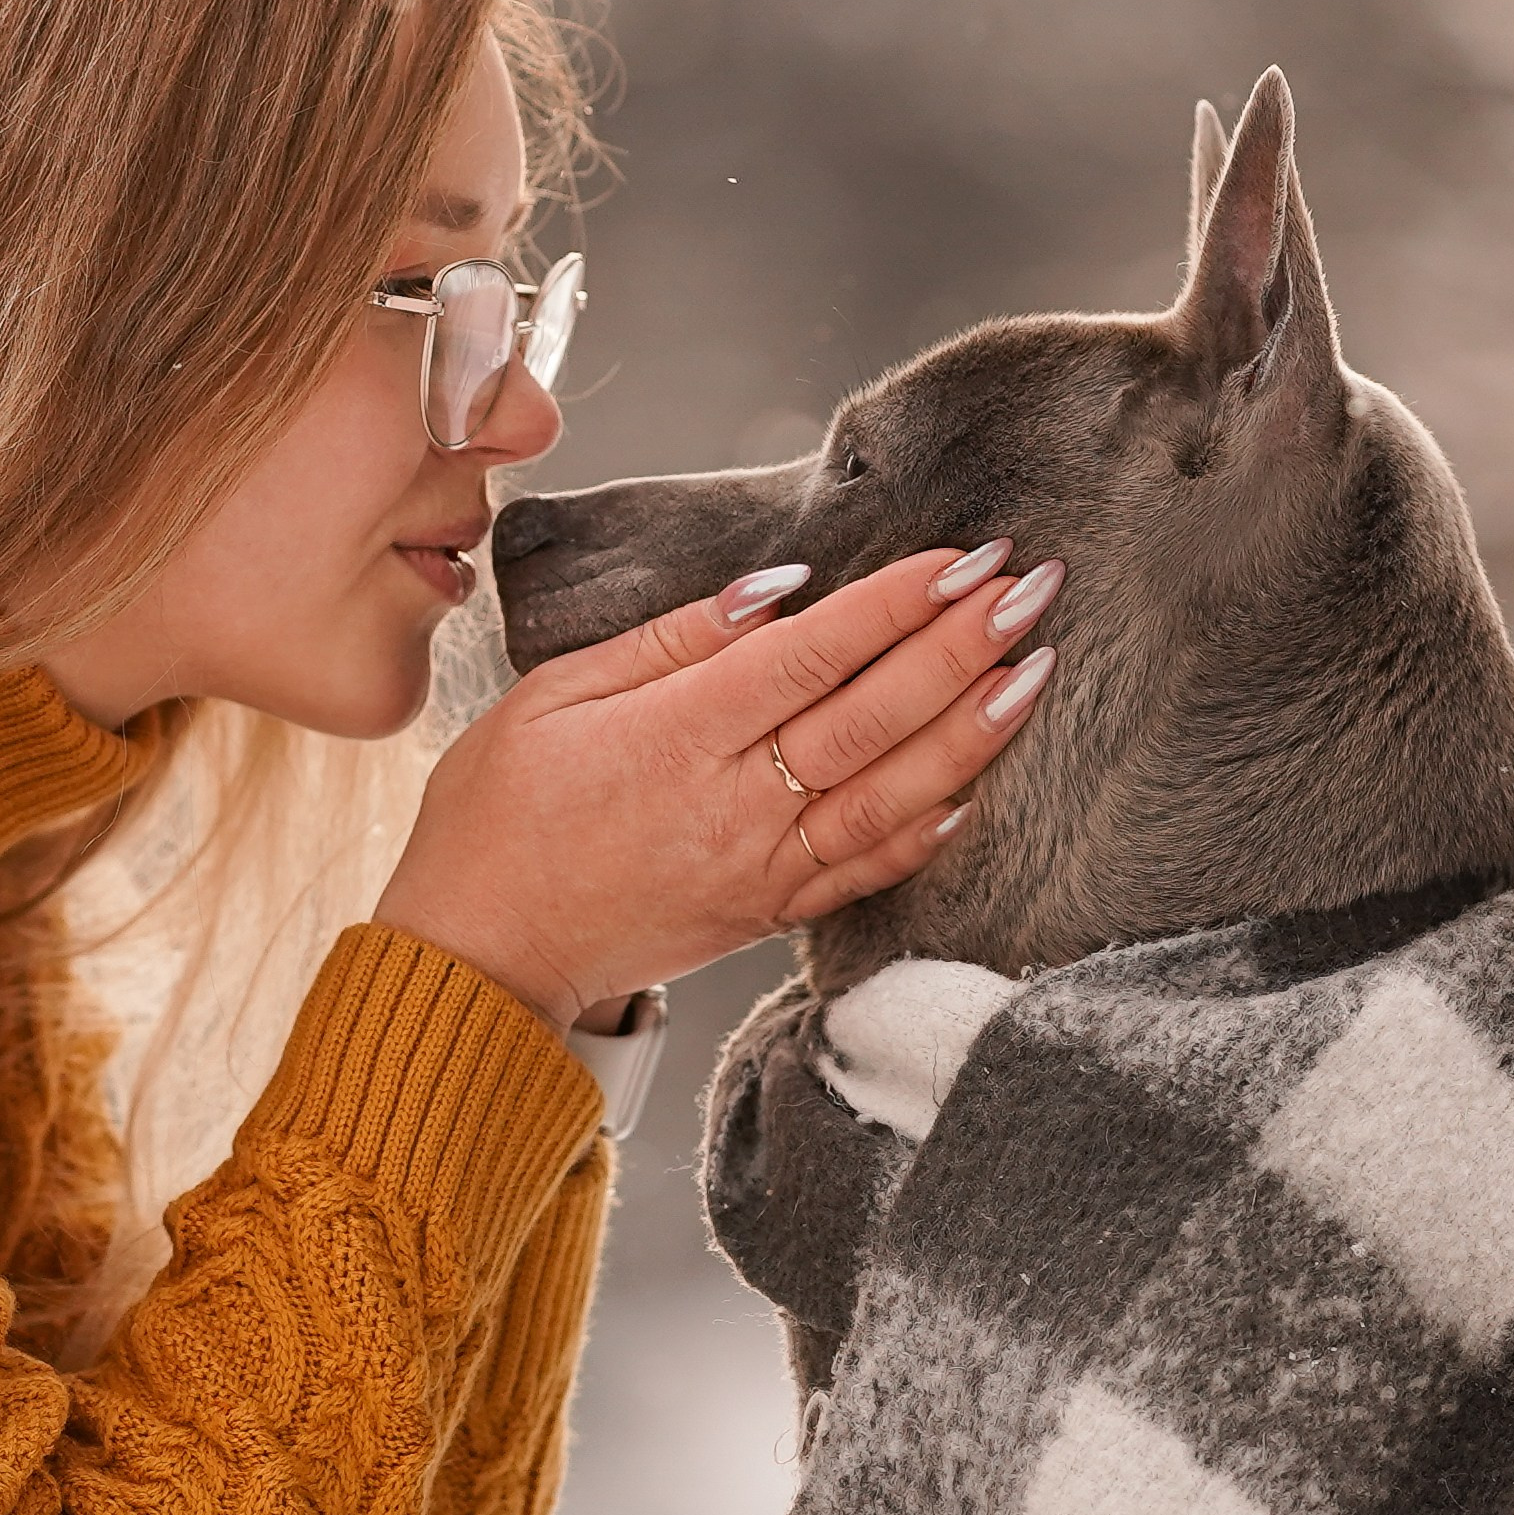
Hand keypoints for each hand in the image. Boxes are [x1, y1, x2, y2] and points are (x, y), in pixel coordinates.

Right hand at [372, 545, 1058, 1026]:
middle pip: (871, 716)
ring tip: (1036, 671)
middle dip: (961, 648)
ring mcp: (758, 868)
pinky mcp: (766, 915)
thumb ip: (667, 641)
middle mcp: (732, 804)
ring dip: (972, 731)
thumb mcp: (551, 697)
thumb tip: (773, 593)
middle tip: (1032, 589)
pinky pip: (865, 871)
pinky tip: (976, 787)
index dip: (894, 604)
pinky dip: (927, 830)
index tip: (961, 557)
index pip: (812, 654)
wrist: (478, 957)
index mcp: (675, 736)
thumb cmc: (495, 816)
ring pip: (890, 794)